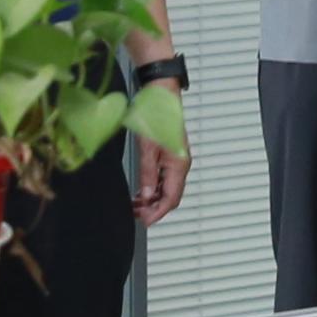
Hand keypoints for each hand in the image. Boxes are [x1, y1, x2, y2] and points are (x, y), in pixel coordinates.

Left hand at [126, 79, 191, 225]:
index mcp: (178, 164)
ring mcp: (176, 161)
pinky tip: (141, 191)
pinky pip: (164, 179)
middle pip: (170, 196)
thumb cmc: (155, 115)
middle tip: (136, 214)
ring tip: (135, 204)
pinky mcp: (170, 156)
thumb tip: (147, 195)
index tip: (145, 221)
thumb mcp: (146, 148)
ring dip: (152, 199)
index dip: (158, 213)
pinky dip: (153, 188)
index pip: (171, 199)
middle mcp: (181, 164)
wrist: (160, 95)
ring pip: (167, 189)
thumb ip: (147, 173)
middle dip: (154, 208)